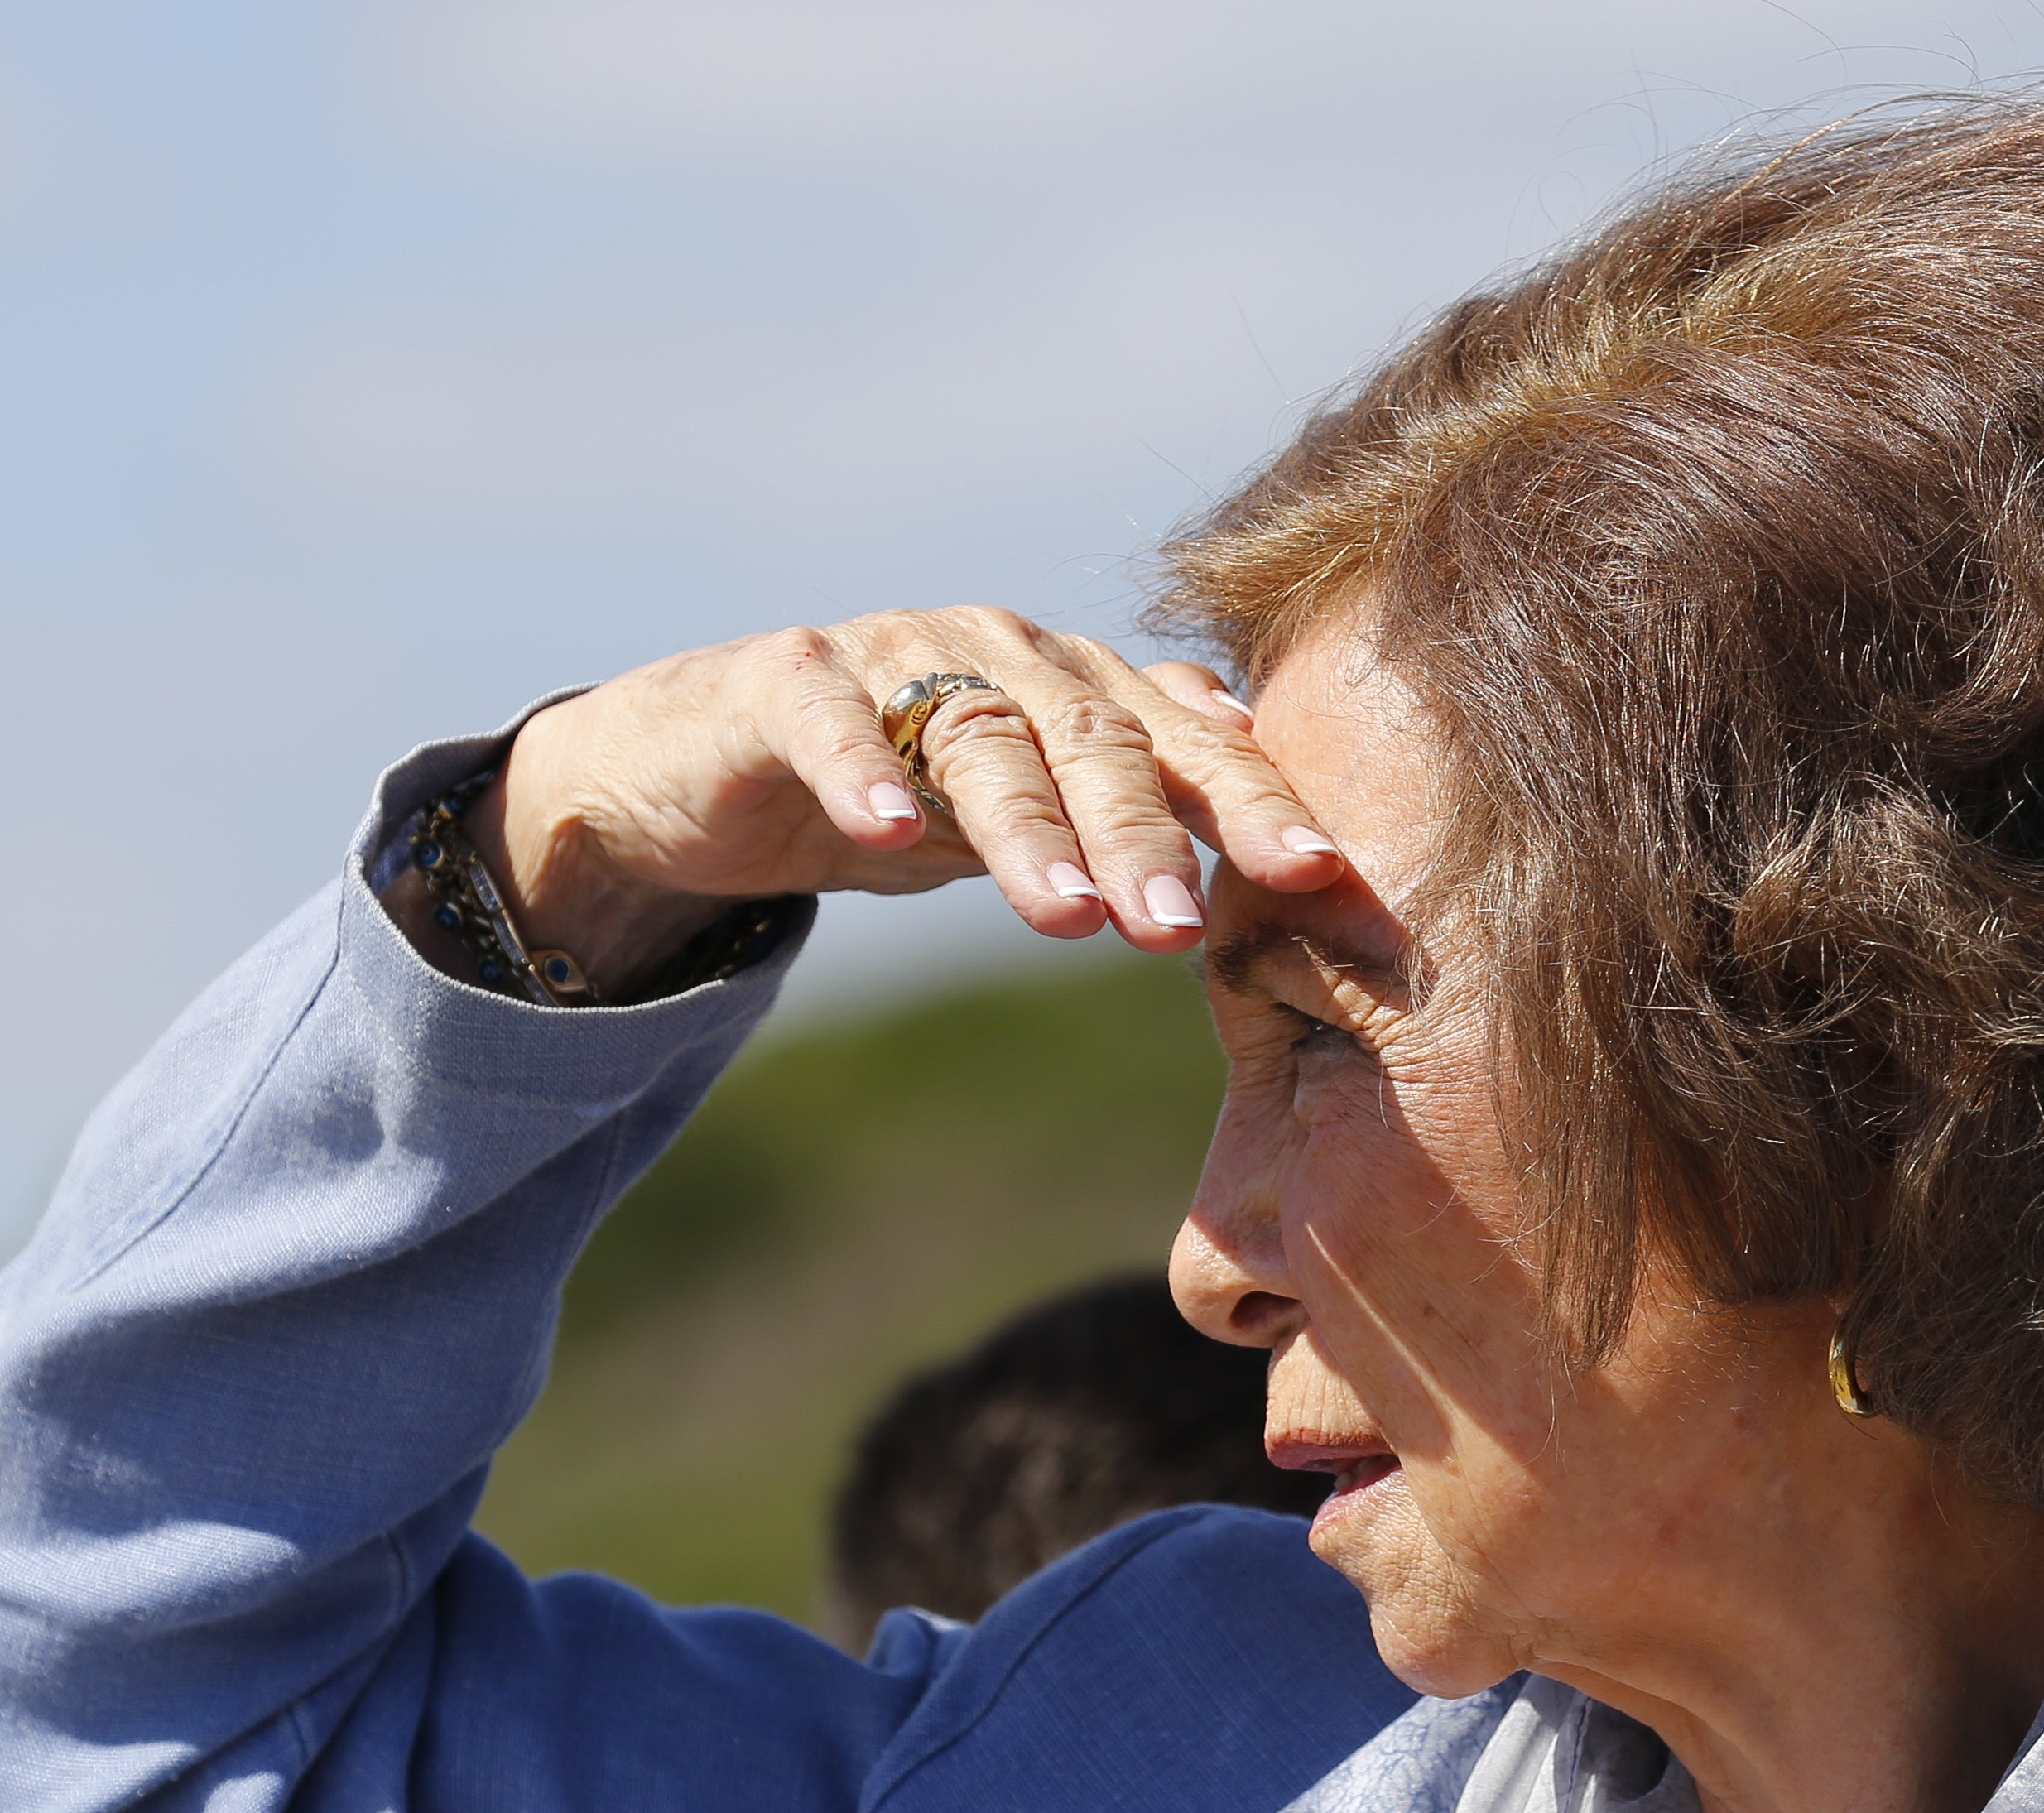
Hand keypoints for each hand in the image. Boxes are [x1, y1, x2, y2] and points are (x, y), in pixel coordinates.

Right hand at [465, 609, 1344, 994]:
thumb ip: (1143, 805)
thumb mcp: (1038, 811)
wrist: (721, 761)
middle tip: (1177, 926)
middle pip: (1098, 742)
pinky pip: (832, 721)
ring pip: (981, 739)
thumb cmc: (907, 786)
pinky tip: (887, 832)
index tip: (1322, 878)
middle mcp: (1007, 655)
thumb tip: (1284, 830)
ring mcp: (897, 656)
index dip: (1257, 805)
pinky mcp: (788, 677)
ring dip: (1030, 830)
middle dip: (1147, 833)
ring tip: (1066, 916)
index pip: (1191, 747)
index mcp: (1084, 689)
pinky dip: (860, 772)